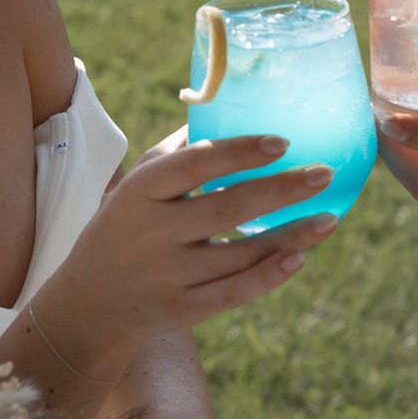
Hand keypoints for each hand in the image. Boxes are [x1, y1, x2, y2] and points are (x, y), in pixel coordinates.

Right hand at [34, 135, 336, 376]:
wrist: (88, 303)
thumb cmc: (124, 227)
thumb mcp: (136, 186)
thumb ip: (177, 153)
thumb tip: (224, 109)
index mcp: (139, 191)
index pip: (193, 166)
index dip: (238, 152)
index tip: (282, 142)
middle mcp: (151, 232)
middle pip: (226, 207)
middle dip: (281, 190)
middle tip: (323, 174)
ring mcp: (165, 275)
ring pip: (239, 254)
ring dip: (290, 235)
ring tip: (329, 218)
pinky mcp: (180, 309)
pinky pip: (233, 292)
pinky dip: (269, 276)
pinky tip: (300, 257)